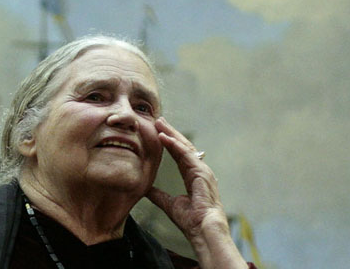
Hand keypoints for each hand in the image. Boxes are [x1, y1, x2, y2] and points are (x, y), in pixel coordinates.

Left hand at [146, 117, 246, 268]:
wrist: (202, 229)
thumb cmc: (191, 220)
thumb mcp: (169, 204)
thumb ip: (159, 195)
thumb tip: (147, 189)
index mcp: (193, 177)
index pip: (180, 155)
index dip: (169, 143)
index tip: (159, 132)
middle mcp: (199, 170)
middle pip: (183, 146)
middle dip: (171, 133)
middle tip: (159, 120)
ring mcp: (202, 170)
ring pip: (185, 147)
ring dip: (171, 134)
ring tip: (160, 123)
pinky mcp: (201, 172)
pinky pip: (186, 154)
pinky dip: (174, 145)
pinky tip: (164, 137)